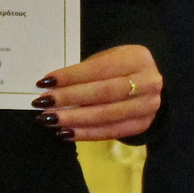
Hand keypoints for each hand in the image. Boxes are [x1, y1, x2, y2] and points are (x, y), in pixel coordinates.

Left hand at [34, 44, 161, 140]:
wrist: (151, 83)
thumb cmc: (121, 66)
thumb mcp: (109, 58)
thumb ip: (86, 71)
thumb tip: (51, 86)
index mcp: (137, 58)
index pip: (98, 69)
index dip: (70, 76)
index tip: (44, 82)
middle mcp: (147, 83)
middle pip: (102, 93)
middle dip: (69, 98)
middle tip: (42, 103)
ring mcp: (148, 107)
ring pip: (105, 115)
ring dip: (73, 119)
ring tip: (48, 119)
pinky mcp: (142, 125)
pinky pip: (110, 132)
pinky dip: (85, 133)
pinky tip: (65, 133)